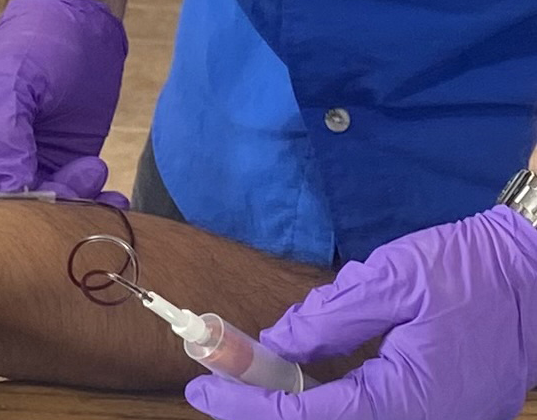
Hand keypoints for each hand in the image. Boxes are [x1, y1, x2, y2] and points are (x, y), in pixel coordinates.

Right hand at [0, 0, 128, 203]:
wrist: (80, 24)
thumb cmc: (32, 45)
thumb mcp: (10, 83)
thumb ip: (3, 137)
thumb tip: (9, 190)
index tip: (37, 185)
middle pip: (0, 207)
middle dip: (40, 207)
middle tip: (79, 183)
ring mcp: (20, 166)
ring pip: (38, 212)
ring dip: (72, 206)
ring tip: (97, 172)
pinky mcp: (57, 170)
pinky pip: (69, 202)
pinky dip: (92, 206)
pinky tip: (114, 199)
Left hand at [186, 206, 536, 419]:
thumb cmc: (473, 271)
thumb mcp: (393, 280)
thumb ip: (330, 317)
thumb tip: (277, 343)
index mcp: (408, 399)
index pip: (309, 416)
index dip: (249, 405)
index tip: (204, 389)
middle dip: (267, 407)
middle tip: (220, 380)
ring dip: (300, 402)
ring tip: (254, 371)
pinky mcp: (442, 414)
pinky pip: (375, 413)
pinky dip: (333, 399)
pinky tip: (303, 374)